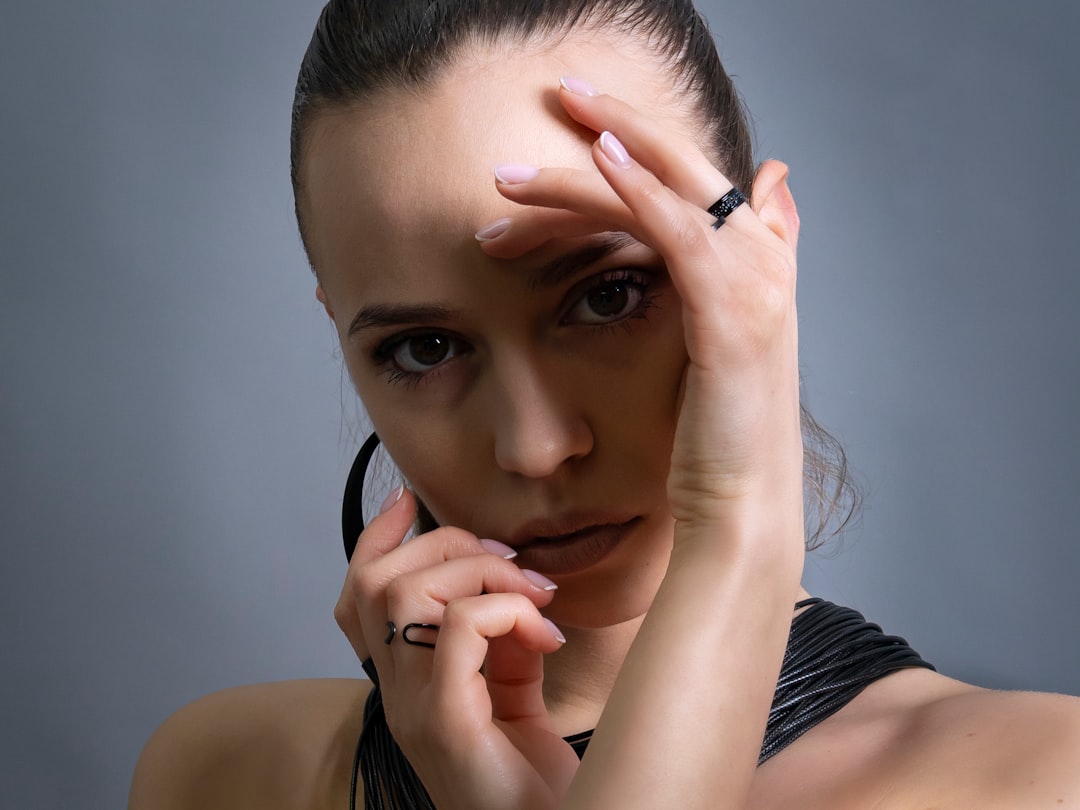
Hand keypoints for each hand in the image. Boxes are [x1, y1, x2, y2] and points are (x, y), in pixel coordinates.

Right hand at [335, 488, 579, 809]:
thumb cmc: (532, 778)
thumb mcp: (514, 690)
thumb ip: (499, 637)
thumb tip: (509, 581)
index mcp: (405, 683)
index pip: (358, 596)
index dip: (375, 539)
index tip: (409, 500)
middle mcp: (396, 694)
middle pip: (379, 580)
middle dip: (449, 544)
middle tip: (511, 564)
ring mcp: (413, 708)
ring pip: (407, 592)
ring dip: (482, 573)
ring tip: (534, 597)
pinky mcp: (445, 721)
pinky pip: (461, 627)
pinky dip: (508, 610)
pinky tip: (545, 638)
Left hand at [478, 78, 804, 806]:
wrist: (738, 519)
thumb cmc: (708, 449)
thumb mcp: (701, 360)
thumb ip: (704, 293)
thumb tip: (726, 233)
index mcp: (750, 272)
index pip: (695, 184)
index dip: (642, 145)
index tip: (580, 126)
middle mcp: (764, 267)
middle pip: (690, 166)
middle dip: (621, 122)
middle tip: (560, 92)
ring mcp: (757, 290)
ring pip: (677, 190)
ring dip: (604, 155)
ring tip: (538, 140)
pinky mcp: (735, 320)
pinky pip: (684, 234)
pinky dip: (641, 192)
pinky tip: (596, 160)